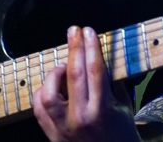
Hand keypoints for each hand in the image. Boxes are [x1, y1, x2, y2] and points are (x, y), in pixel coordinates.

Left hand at [34, 26, 139, 141]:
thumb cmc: (121, 131)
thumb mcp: (124, 105)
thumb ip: (112, 80)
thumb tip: (101, 54)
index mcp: (102, 110)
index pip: (95, 70)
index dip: (91, 48)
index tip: (89, 31)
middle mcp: (81, 118)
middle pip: (74, 75)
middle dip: (74, 49)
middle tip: (74, 31)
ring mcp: (63, 128)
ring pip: (49, 94)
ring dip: (55, 74)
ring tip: (64, 66)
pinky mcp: (52, 136)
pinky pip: (39, 109)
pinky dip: (42, 92)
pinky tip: (51, 85)